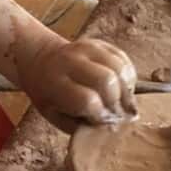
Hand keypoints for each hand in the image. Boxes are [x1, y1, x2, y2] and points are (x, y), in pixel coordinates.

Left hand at [15, 34, 136, 132]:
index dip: (100, 115)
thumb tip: (110, 127)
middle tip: (116, 113)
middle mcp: (71, 61)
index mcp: (55, 83)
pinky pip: (124, 60)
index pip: (88, 100)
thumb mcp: (55, 116)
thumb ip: (80, 125)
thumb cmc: (50, 96)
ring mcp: (87, 48)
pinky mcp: (101, 43)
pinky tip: (121, 88)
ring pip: (119, 69)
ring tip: (120, 102)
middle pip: (107, 80)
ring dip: (126, 90)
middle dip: (116, 102)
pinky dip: (128, 77)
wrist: (42, 63)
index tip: (101, 122)